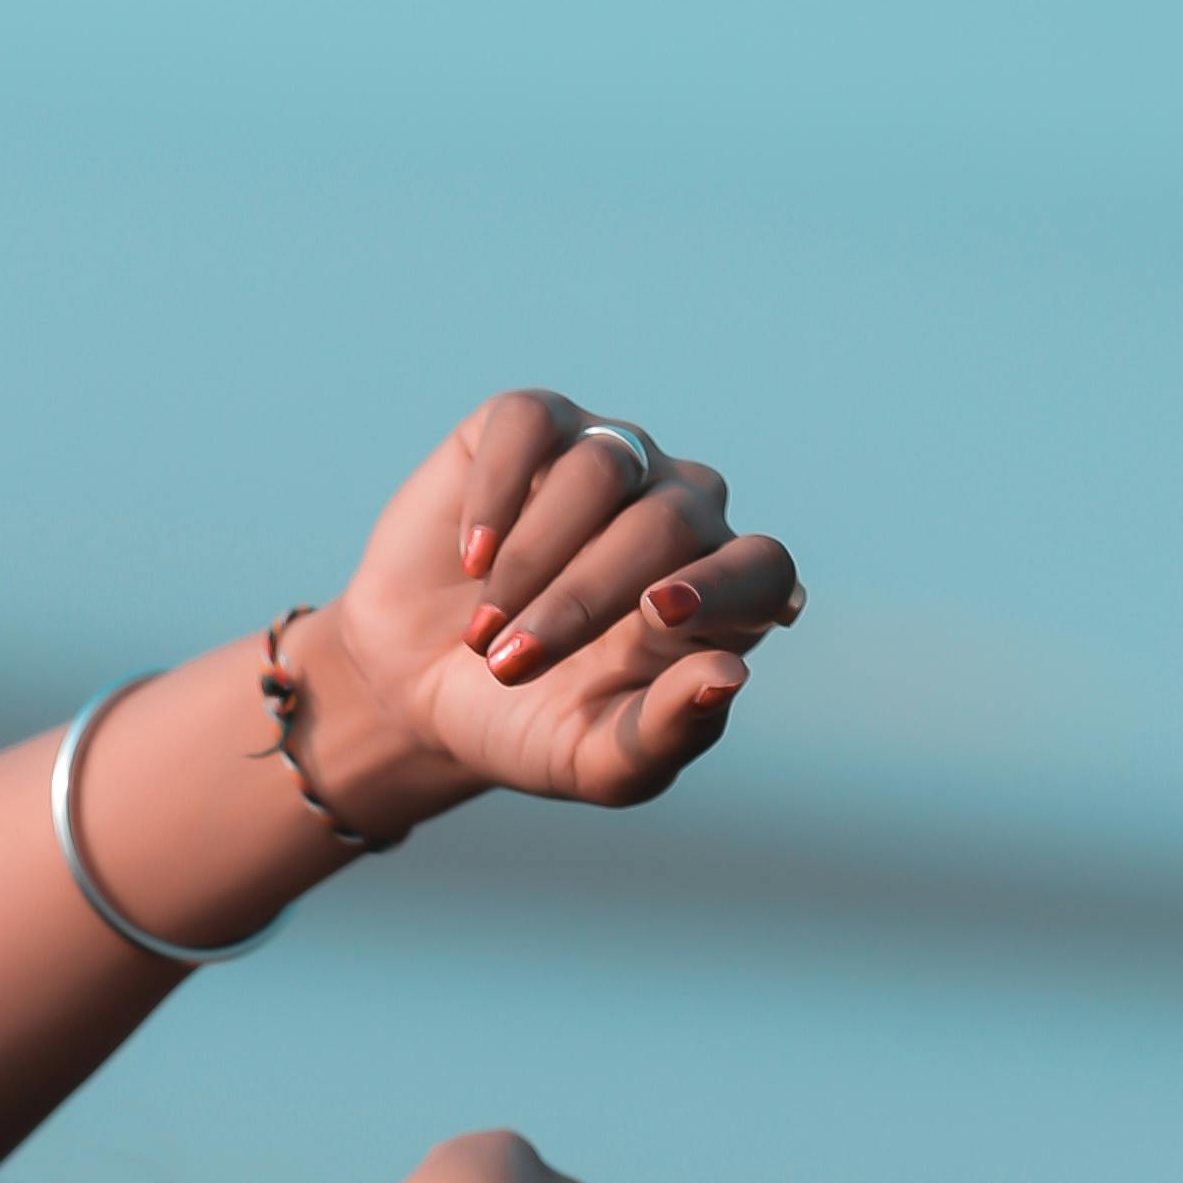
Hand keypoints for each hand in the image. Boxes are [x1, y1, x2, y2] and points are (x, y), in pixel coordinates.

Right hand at [308, 392, 802, 818]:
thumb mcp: (593, 760)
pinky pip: (532, 423)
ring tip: (481, 633)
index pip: (763, 570)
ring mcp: (610, 459)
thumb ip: (668, 733)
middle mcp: (678, 512)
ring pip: (603, 468)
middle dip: (583, 598)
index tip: (657, 615)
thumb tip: (732, 675)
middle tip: (510, 666)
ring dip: (534, 558)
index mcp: (717, 598)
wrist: (420, 686)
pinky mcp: (532, 425)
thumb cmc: (528, 724)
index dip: (724, 585)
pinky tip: (472, 558)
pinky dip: (498, 491)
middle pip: (668, 522)